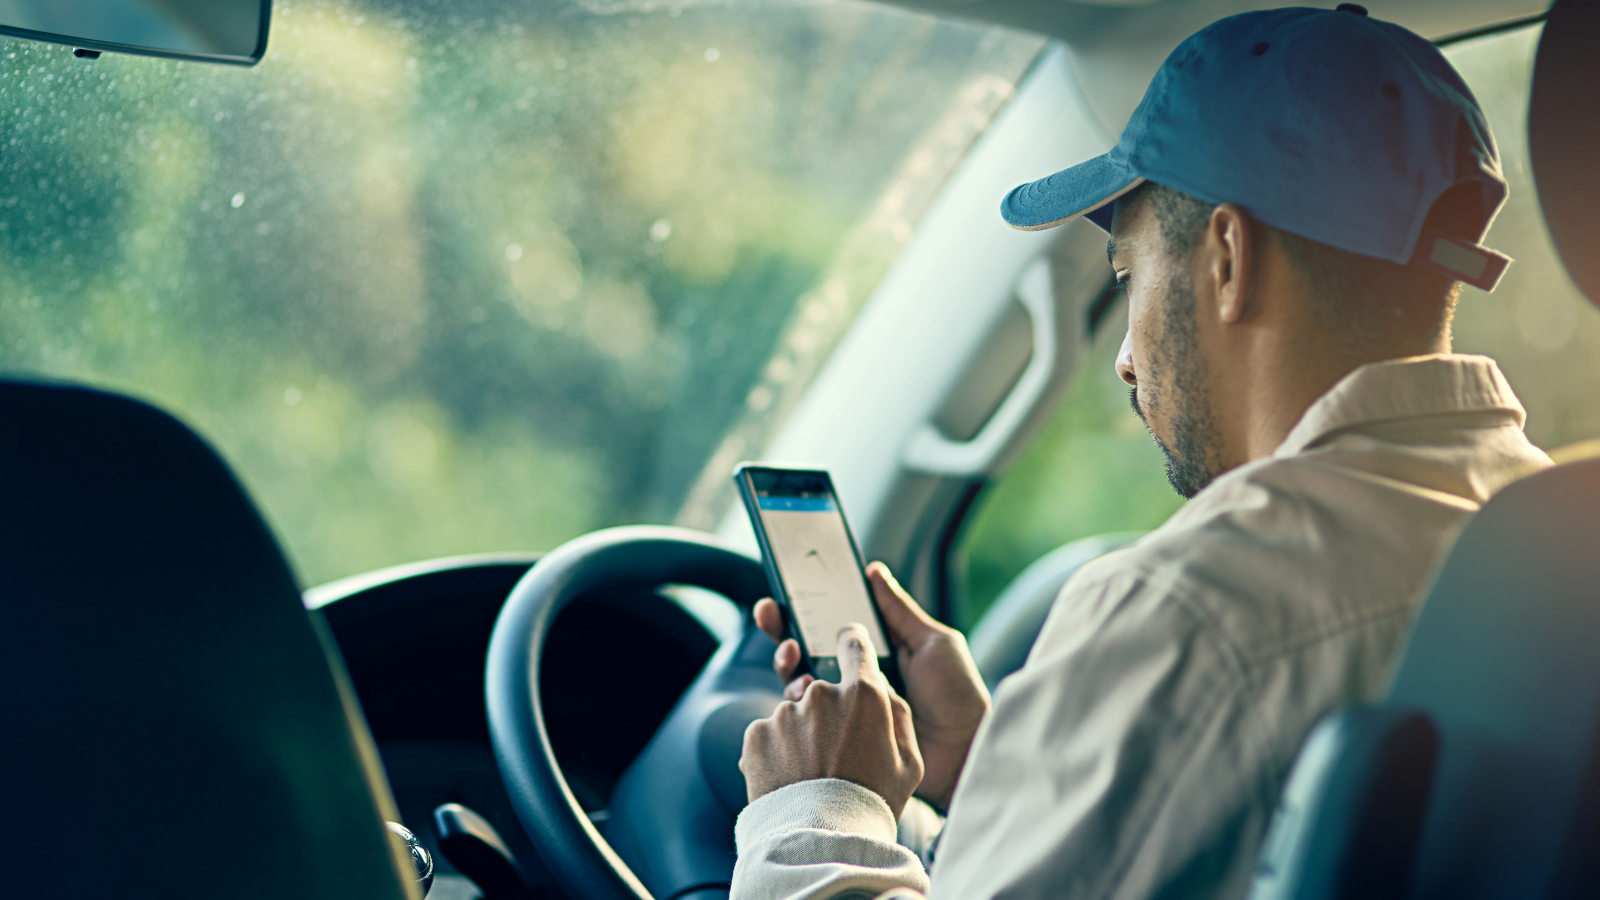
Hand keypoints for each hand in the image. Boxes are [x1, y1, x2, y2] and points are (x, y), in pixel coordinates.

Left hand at [740, 624, 923, 817]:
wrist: (820, 842)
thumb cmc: (871, 804)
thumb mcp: (910, 764)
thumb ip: (899, 716)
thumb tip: (884, 689)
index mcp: (864, 695)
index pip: (855, 646)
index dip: (852, 644)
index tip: (847, 643)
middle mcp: (821, 694)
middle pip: (821, 689)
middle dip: (827, 713)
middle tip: (835, 753)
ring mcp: (784, 713)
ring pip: (794, 715)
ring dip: (800, 736)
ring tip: (811, 775)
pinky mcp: (756, 734)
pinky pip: (769, 734)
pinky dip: (776, 751)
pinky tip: (790, 778)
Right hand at [753, 562, 990, 808]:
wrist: (965, 754)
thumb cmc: (957, 696)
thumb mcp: (934, 643)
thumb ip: (899, 611)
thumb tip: (873, 572)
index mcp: (877, 656)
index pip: (833, 629)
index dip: (806, 611)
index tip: (785, 594)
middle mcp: (857, 682)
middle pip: (809, 652)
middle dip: (783, 631)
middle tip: (769, 615)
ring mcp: (847, 710)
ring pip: (802, 683)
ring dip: (789, 663)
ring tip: (792, 655)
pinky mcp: (842, 738)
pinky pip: (810, 718)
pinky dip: (799, 700)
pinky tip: (803, 690)